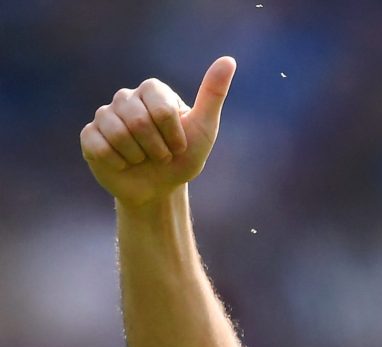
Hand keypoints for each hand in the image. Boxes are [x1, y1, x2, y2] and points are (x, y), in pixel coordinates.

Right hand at [80, 57, 236, 207]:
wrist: (160, 189)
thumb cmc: (183, 157)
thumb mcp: (204, 129)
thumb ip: (213, 94)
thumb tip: (228, 60)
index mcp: (153, 91)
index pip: (161, 109)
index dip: (173, 135)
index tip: (180, 146)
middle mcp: (126, 97)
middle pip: (139, 122)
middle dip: (157, 148)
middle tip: (162, 156)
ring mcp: (105, 115)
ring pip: (118, 134)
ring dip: (138, 157)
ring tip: (143, 160)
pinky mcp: (90, 135)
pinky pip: (99, 147)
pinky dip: (118, 163)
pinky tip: (124, 164)